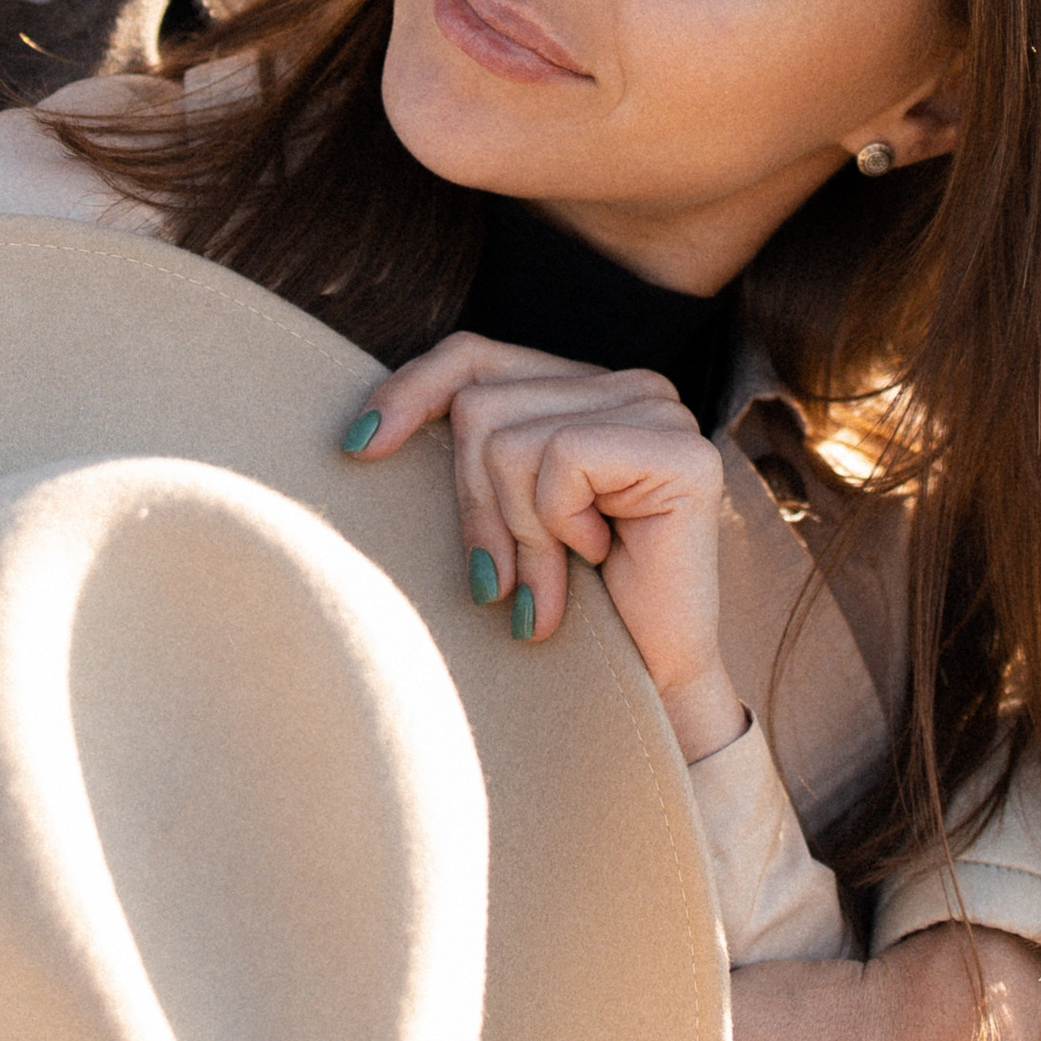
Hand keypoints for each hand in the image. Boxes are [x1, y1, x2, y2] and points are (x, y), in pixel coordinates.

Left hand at [349, 333, 745, 756]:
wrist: (651, 684)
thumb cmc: (575, 607)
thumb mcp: (504, 517)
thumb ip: (471, 456)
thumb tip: (368, 432)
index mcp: (587, 388)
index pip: (474, 356)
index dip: (410, 392)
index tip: (358, 448)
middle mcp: (630, 384)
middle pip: (481, 404)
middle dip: (475, 506)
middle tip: (496, 582)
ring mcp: (662, 410)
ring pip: (511, 440)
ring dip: (517, 533)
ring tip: (545, 586)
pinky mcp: (682, 452)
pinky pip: (562, 460)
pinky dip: (559, 525)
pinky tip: (595, 557)